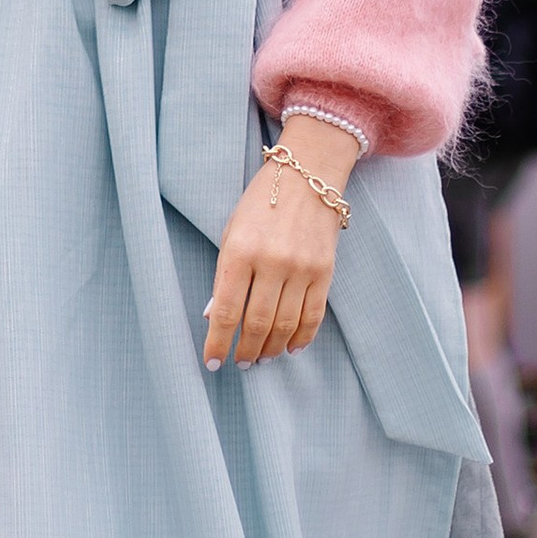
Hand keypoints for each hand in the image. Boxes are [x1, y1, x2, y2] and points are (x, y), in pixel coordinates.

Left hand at [203, 117, 353, 369]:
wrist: (308, 174)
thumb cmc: (261, 202)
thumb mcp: (232, 231)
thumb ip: (224, 274)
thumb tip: (215, 316)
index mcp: (239, 250)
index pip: (225, 310)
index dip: (217, 342)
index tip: (212, 362)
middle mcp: (271, 262)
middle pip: (256, 324)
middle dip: (245, 351)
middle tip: (239, 363)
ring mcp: (301, 268)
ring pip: (284, 325)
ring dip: (271, 349)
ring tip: (261, 359)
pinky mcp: (325, 271)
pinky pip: (313, 315)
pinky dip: (302, 337)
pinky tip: (290, 348)